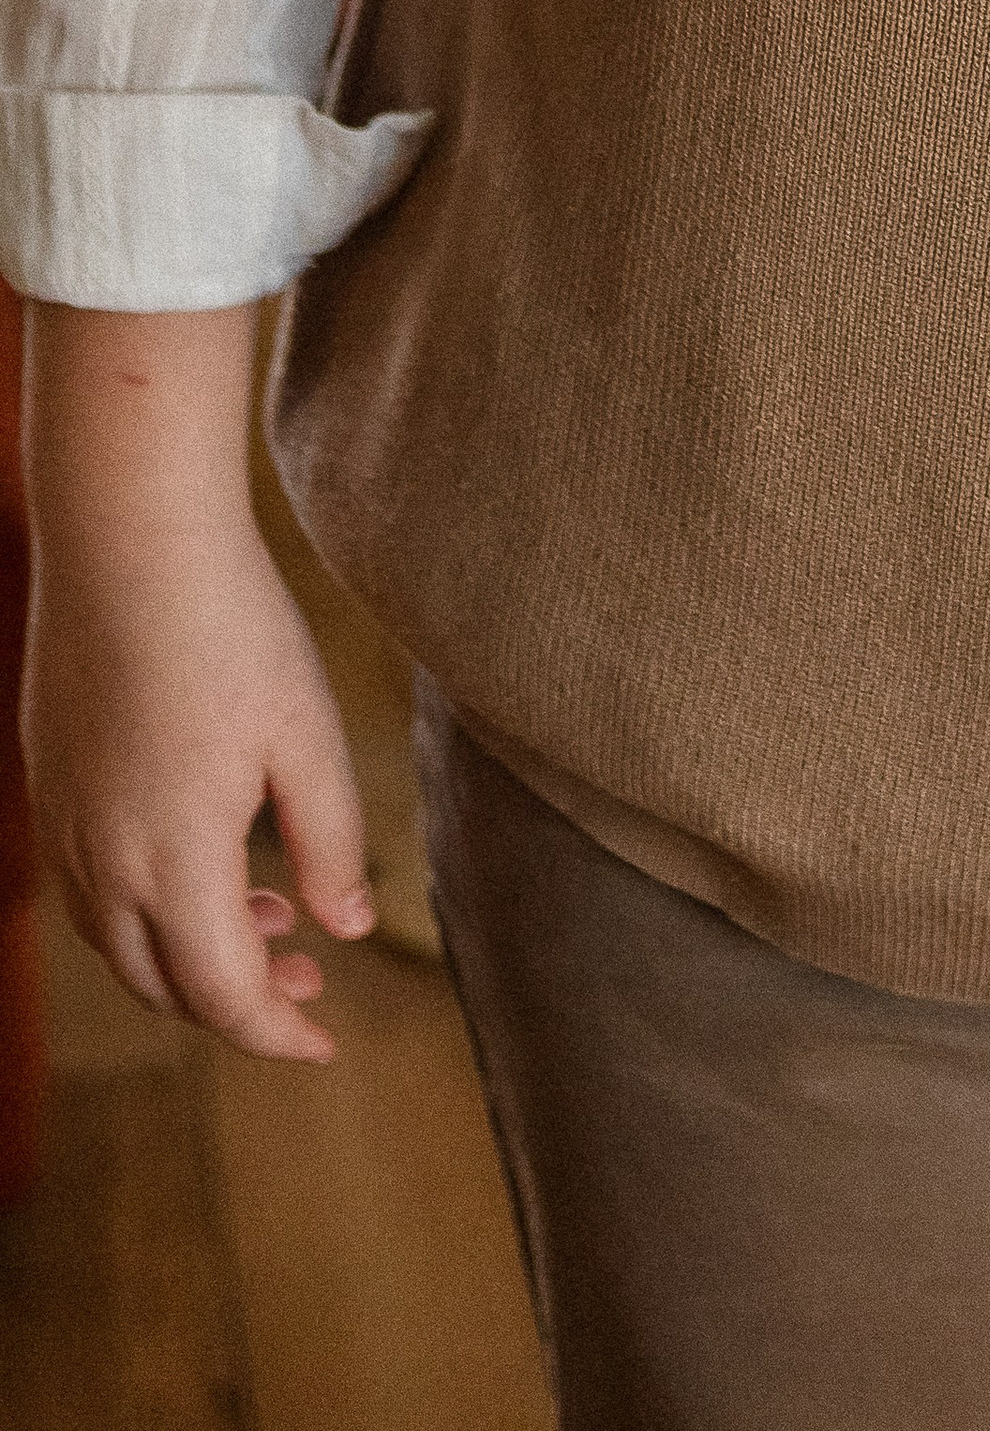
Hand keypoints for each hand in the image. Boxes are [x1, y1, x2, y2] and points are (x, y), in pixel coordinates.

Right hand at [20, 302, 375, 1061]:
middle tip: (307, 977)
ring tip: (269, 915)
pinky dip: (146, 905)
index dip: (278, 1033)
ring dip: (188, 953)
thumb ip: (331, 841)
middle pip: (163, 985)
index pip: (224, 994)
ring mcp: (64, 824)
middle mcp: (102, 862)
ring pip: (118, 942)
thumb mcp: (309, 736)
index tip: (327, 1044)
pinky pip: (92, 886)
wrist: (128, 541)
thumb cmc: (233, 629)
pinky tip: (202, 858)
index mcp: (173, 863)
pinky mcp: (49, 783)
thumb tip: (345, 931)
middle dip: (236, 1001)